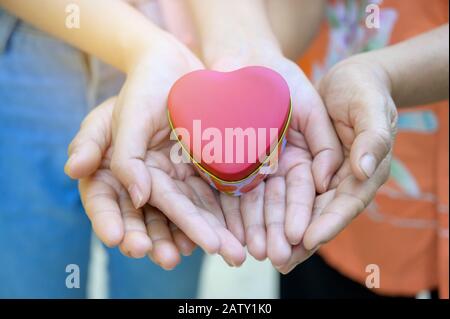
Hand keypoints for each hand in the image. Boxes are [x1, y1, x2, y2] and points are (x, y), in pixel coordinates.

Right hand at [67, 98, 245, 267]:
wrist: (176, 69)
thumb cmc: (142, 89)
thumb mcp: (123, 115)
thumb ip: (122, 155)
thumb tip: (137, 196)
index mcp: (109, 170)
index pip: (104, 203)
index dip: (110, 222)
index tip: (120, 240)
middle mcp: (140, 183)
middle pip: (144, 218)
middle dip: (157, 241)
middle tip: (168, 259)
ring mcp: (169, 182)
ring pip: (177, 216)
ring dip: (191, 237)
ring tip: (208, 252)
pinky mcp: (195, 177)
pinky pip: (203, 202)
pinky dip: (211, 220)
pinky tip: (222, 236)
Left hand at [277, 57, 396, 272]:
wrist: (343, 81)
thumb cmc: (361, 89)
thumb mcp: (369, 106)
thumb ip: (372, 137)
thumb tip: (363, 172)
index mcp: (364, 171)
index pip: (346, 203)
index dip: (328, 223)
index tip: (308, 239)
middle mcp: (340, 180)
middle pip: (319, 215)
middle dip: (299, 238)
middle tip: (279, 259)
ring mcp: (318, 176)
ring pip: (298, 208)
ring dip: (279, 230)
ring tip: (260, 251)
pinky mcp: (298, 167)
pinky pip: (282, 191)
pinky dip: (268, 208)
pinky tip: (250, 224)